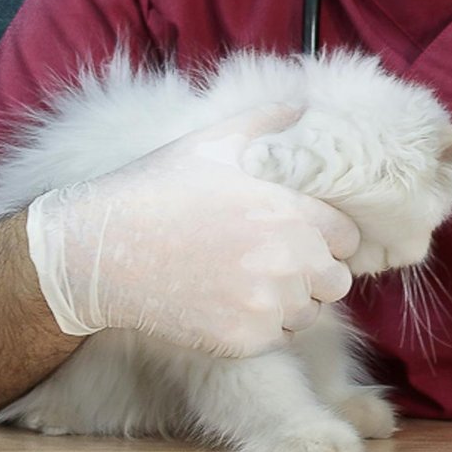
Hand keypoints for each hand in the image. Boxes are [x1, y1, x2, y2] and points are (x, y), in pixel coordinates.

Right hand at [25, 103, 359, 357]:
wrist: (103, 251)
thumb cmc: (160, 188)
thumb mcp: (216, 140)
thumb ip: (270, 122)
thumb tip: (304, 110)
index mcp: (292, 212)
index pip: (348, 239)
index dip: (327, 235)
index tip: (300, 233)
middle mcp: (289, 261)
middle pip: (336, 281)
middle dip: (314, 271)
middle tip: (277, 259)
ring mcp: (267, 306)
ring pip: (308, 314)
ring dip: (291, 301)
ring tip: (249, 279)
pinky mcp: (243, 341)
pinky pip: (276, 339)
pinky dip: (262, 326)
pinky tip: (229, 301)